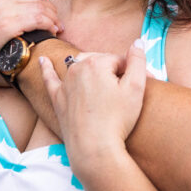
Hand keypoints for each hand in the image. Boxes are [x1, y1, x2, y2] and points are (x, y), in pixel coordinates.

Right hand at [0, 0, 62, 80]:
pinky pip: (38, 19)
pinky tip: (51, 32)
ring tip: (57, 29)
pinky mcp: (6, 25)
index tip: (46, 12)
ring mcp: (3, 10)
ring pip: (40, 6)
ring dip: (53, 17)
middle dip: (50, 8)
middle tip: (56, 21)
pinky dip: (49, 24)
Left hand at [39, 44, 146, 169]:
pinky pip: (50, 79)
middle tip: (129, 90)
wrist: (94, 148)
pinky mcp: (57, 99)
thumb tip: (138, 41)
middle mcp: (77, 68)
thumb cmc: (117, 119)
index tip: (148, 84)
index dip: (134, 72)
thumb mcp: (136, 87)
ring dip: (90, 69)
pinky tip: (43, 61)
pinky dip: (46, 69)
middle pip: (101, 62)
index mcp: (97, 62)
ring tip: (100, 74)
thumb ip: (137, 60)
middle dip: (115, 72)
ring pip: (79, 67)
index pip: (120, 60)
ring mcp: (65, 83)